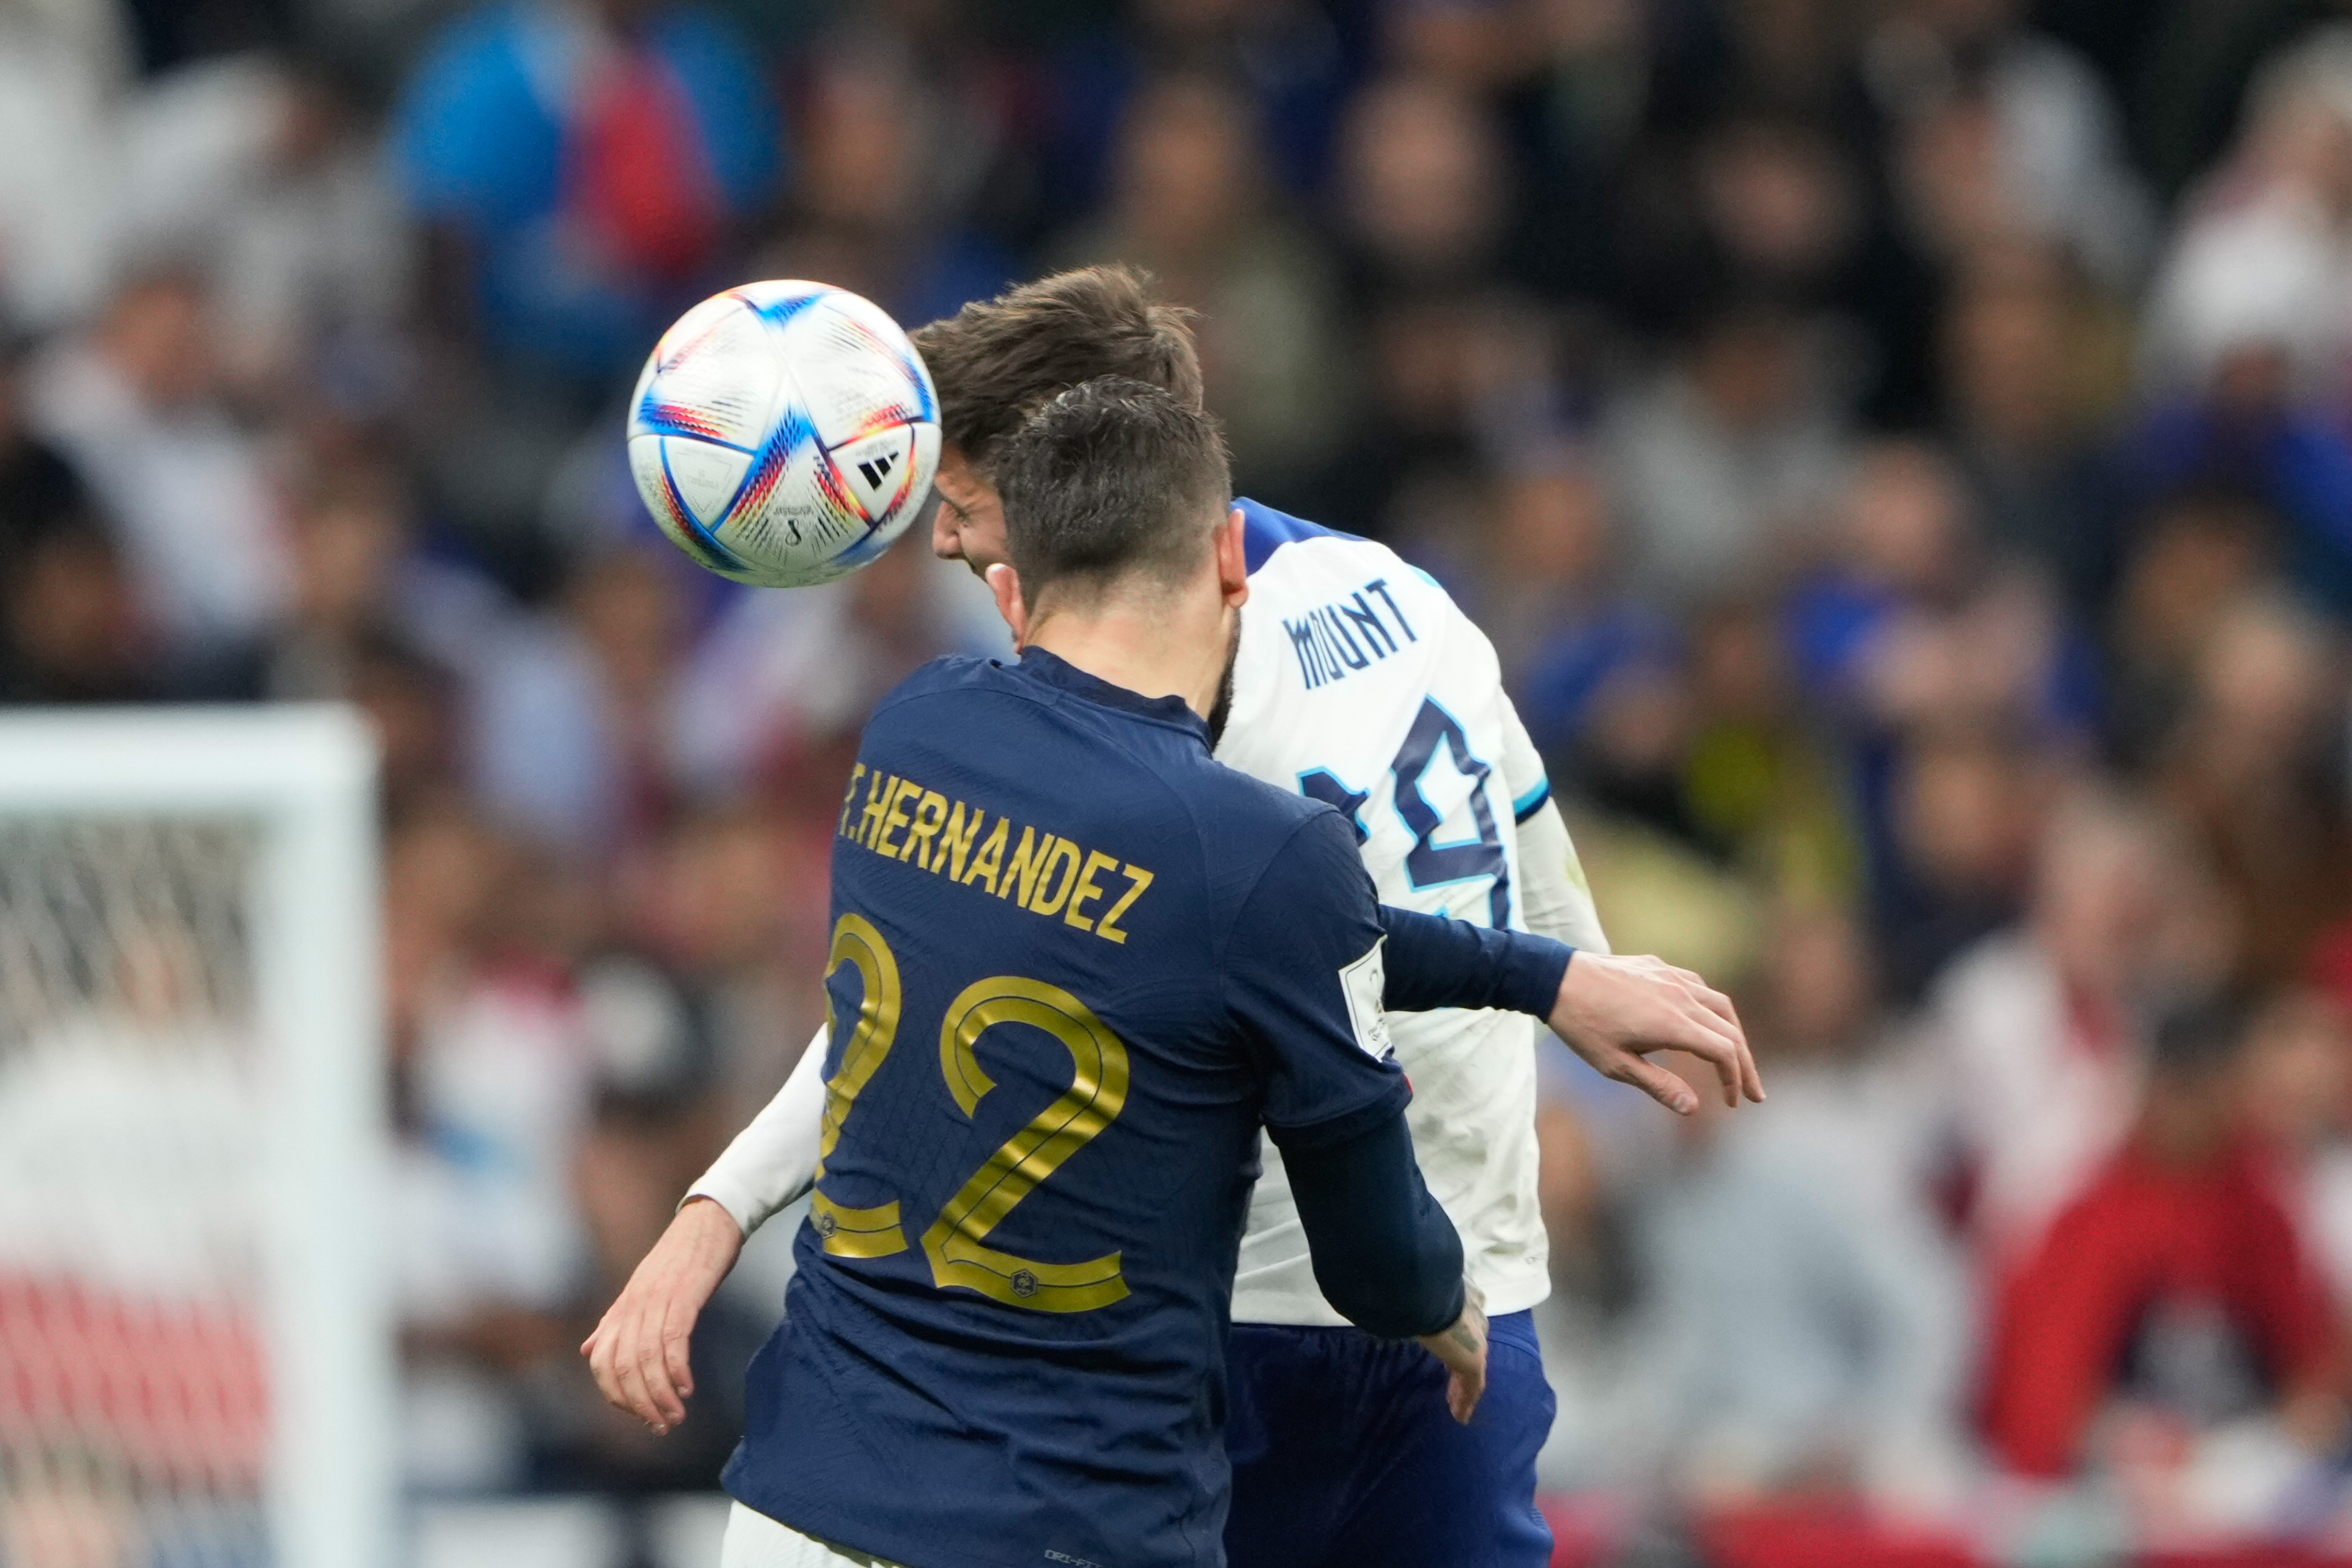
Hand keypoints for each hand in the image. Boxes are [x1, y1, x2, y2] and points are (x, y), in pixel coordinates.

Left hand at [581, 1196, 742, 1433]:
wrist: (710, 1220)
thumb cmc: (680, 1258)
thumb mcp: (641, 1291)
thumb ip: (615, 1322)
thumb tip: (588, 1351)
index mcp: (622, 1308)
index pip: (603, 1363)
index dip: (617, 1396)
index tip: (641, 1417)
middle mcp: (633, 1306)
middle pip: (623, 1367)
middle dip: (640, 1404)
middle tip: (662, 1427)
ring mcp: (656, 1299)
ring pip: (646, 1359)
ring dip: (660, 1395)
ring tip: (676, 1417)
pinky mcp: (683, 1295)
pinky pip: (673, 1340)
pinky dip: (677, 1369)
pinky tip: (687, 1388)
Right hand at [1415, 1282, 1487, 1424]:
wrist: (1439, 1306)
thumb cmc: (1425, 1298)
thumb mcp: (1422, 1301)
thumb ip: (1416, 1306)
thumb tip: (1398, 1302)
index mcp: (1467, 1310)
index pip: (1469, 1330)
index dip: (1460, 1345)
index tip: (1452, 1355)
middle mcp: (1476, 1329)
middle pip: (1473, 1356)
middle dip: (1463, 1373)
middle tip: (1454, 1387)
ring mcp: (1478, 1349)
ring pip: (1472, 1376)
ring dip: (1463, 1392)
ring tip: (1456, 1408)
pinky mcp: (1475, 1366)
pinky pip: (1472, 1390)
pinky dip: (1465, 1403)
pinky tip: (1460, 1417)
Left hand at [1548, 952, 1762, 1114]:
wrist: (1555, 979)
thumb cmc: (1583, 1026)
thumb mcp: (1616, 1066)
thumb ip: (1658, 1086)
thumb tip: (1694, 1109)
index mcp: (1674, 1023)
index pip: (1724, 1052)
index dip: (1736, 1079)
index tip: (1733, 1103)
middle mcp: (1681, 996)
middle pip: (1731, 1031)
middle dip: (1746, 1064)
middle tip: (1755, 1093)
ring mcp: (1671, 977)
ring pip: (1720, 1004)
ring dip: (1734, 1034)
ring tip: (1737, 1059)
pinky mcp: (1659, 967)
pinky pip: (1698, 987)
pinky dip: (1712, 1009)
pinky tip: (1705, 1022)